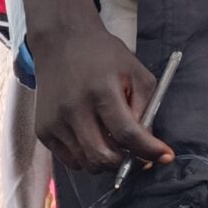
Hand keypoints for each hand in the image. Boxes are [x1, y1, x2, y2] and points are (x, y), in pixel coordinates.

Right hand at [30, 21, 172, 174]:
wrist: (61, 43)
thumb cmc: (103, 57)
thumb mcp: (134, 73)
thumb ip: (144, 108)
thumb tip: (146, 145)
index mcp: (101, 91)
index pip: (127, 133)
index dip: (148, 150)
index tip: (165, 157)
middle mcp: (74, 110)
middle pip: (103, 157)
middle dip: (124, 162)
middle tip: (133, 153)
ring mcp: (55, 123)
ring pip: (86, 164)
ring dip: (104, 160)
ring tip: (111, 143)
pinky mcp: (43, 131)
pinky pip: (69, 160)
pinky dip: (86, 157)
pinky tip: (92, 139)